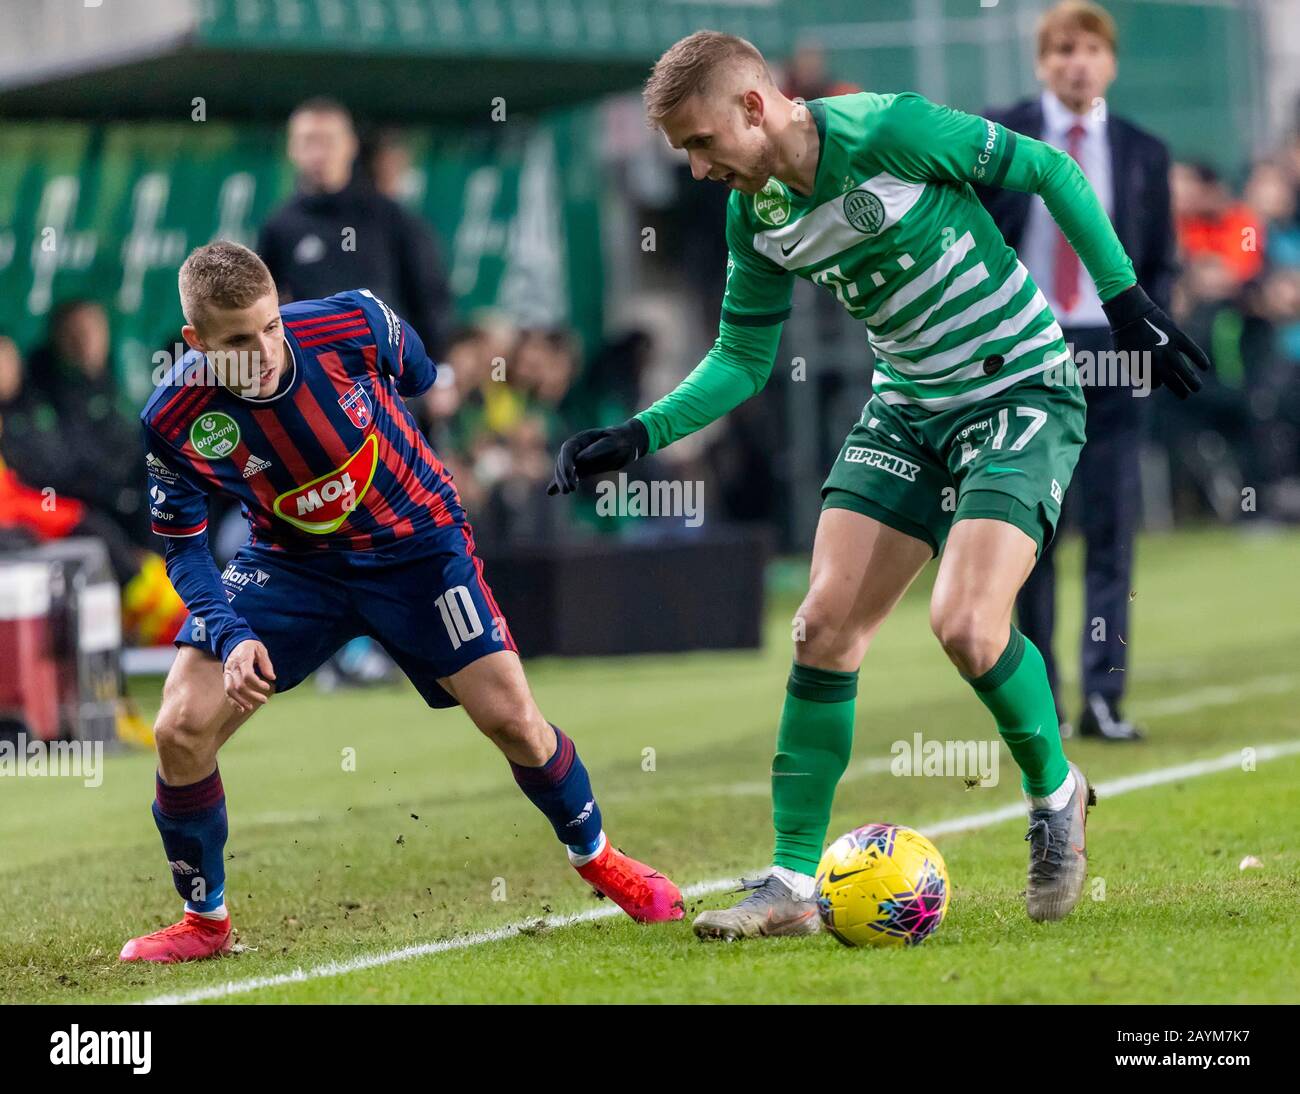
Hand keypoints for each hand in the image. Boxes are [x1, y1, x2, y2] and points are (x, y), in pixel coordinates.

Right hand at [223, 639, 275, 712]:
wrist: (233, 641)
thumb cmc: (249, 646)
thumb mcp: (260, 650)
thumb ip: (266, 663)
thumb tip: (272, 677)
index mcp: (242, 659)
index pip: (247, 675)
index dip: (257, 683)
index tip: (267, 687)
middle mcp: (232, 667)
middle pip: (239, 685)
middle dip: (252, 695)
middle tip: (264, 700)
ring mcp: (227, 673)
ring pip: (230, 690)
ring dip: (240, 701)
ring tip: (250, 707)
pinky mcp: (226, 677)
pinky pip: (227, 691)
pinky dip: (233, 701)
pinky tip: (240, 708)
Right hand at [547, 418, 648, 495]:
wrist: (628, 443)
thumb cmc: (622, 440)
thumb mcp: (613, 443)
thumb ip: (597, 450)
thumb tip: (579, 458)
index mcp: (582, 438)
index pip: (567, 448)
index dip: (566, 461)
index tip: (570, 474)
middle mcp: (577, 448)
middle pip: (562, 460)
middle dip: (563, 474)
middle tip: (569, 489)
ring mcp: (578, 458)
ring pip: (563, 469)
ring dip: (562, 480)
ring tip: (566, 491)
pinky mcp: (582, 468)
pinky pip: (569, 475)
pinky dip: (559, 482)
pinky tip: (551, 492)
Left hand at [1102, 284, 1210, 398]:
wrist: (1131, 313)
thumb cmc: (1126, 336)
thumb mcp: (1125, 357)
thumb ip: (1136, 371)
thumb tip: (1150, 384)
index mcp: (1141, 366)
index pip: (1154, 384)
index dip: (1157, 384)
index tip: (1159, 381)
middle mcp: (1156, 360)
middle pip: (1172, 381)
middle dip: (1180, 390)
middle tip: (1186, 395)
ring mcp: (1168, 348)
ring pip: (1183, 370)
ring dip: (1192, 381)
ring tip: (1197, 388)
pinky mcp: (1177, 337)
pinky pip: (1192, 350)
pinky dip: (1200, 359)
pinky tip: (1205, 367)